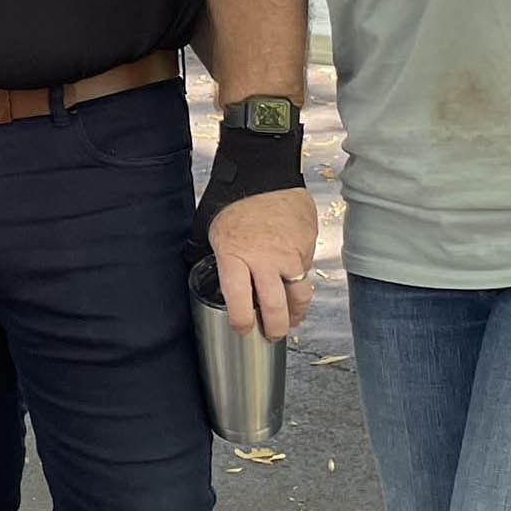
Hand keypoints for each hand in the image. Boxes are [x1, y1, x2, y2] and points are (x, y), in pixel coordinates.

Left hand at [206, 187, 318, 342]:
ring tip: (292, 319)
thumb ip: (217, 258)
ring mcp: (291, 253)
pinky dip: (302, 280)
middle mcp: (265, 259)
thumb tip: (203, 276)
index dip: (242, 321)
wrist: (265, 175)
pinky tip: (295, 282)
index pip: (239, 300)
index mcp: (234, 256)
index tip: (243, 329)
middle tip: (272, 335)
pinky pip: (308, 270)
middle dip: (275, 328)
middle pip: (275, 306)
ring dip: (296, 311)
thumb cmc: (233, 203)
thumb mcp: (213, 231)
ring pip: (299, 294)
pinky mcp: (308, 245)